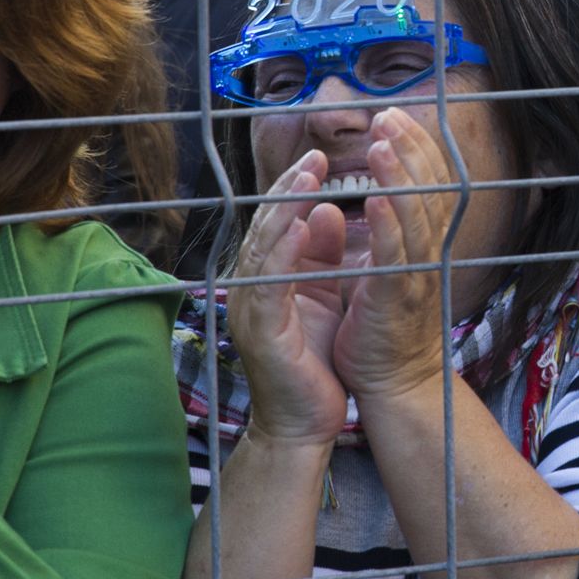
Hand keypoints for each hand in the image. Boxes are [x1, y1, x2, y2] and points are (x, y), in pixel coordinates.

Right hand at [232, 153, 350, 446]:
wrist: (307, 422)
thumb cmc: (316, 360)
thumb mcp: (324, 296)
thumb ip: (323, 255)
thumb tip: (327, 209)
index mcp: (268, 278)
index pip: (277, 222)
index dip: (294, 187)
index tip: (319, 156)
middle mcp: (252, 288)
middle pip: (265, 226)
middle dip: (288, 188)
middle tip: (315, 156)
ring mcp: (251, 309)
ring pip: (262, 246)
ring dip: (284, 209)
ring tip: (307, 177)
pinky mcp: (261, 331)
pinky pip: (269, 282)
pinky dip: (282, 252)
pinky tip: (298, 228)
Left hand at [334, 111, 459, 402]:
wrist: (397, 382)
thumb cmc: (384, 325)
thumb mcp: (385, 267)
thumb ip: (381, 232)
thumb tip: (358, 196)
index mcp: (425, 241)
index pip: (430, 181)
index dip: (415, 145)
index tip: (393, 116)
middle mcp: (430, 251)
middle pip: (430, 187)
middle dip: (410, 148)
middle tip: (388, 116)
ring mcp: (418, 274)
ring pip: (416, 215)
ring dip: (400, 177)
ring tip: (382, 144)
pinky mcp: (398, 299)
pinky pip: (397, 257)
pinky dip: (389, 227)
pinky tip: (378, 200)